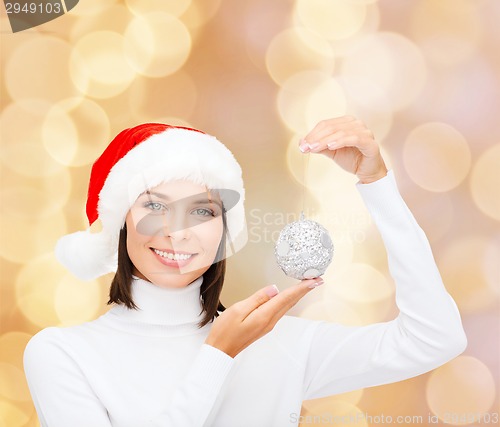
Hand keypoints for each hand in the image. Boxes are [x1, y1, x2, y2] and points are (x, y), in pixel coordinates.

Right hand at [205, 278, 323, 357]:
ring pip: (287, 306)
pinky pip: (280, 310)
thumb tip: (273, 289)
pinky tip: (289, 297)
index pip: (286, 298)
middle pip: (290, 302)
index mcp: (264, 316)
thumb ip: (257, 299)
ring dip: (298, 295)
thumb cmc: (225, 331)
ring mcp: (268, 324)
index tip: (314, 280)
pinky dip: (288, 300)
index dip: (301, 288)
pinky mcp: (264, 325)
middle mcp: (270, 321)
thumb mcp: (238, 310)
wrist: (220, 350)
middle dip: (304, 290)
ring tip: (307, 286)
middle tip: (317, 280)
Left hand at [299, 116, 387, 183]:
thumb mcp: (331, 152)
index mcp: (346, 122)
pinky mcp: (370, 142)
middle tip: (306, 147)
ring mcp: (364, 132)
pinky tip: (331, 146)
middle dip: (316, 138)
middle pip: (331, 127)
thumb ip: (319, 146)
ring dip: (325, 140)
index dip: (312, 134)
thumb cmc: (351, 159)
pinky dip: (341, 141)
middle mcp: (356, 124)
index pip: (325, 124)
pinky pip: (354, 138)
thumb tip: (302, 143)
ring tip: (314, 148)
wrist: (367, 172)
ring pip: (341, 132)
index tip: (302, 145)